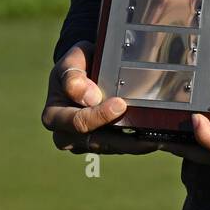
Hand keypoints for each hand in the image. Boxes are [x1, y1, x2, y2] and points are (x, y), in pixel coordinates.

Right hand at [41, 42, 160, 155]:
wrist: (84, 70)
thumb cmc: (77, 65)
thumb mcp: (71, 61)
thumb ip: (73, 76)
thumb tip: (90, 98)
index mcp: (54, 116)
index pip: (77, 122)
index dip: (98, 116)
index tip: (120, 104)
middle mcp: (66, 135)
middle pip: (95, 143)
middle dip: (121, 140)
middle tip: (146, 136)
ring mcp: (83, 142)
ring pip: (109, 148)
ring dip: (132, 146)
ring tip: (155, 141)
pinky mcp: (100, 143)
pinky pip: (117, 147)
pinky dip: (135, 143)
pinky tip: (153, 138)